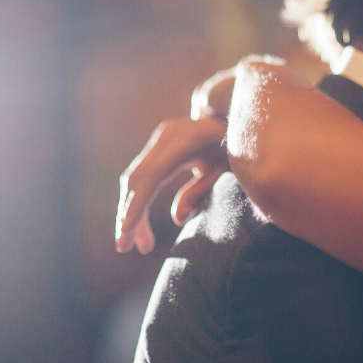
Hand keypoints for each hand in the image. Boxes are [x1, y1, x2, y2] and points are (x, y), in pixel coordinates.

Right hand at [115, 116, 227, 253]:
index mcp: (185, 141)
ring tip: (138, 244)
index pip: (151, 176)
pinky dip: (139, 200)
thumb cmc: (237, 145)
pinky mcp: (159, 144)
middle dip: (129, 214)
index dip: (136, 205)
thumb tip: (177, 219)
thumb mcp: (225, 169)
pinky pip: (143, 174)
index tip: (126, 232)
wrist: (235, 116)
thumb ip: (201, 190)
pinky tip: (140, 223)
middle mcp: (167, 136)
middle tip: (125, 247)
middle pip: (138, 179)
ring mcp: (161, 138)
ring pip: (136, 178)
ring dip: (132, 211)